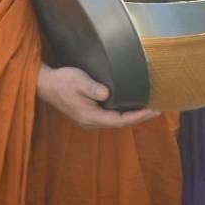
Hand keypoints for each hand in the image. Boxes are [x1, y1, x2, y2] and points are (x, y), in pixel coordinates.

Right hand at [36, 65, 160, 128]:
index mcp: (90, 116)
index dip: (137, 116)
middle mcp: (92, 121)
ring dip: (132, 116)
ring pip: (116, 121)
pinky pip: (111, 116)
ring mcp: (90, 119)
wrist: (47, 84)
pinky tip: (132, 106)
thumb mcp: (78, 81)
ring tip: (149, 109)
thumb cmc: (63, 81)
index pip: (119, 120)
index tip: (152, 111)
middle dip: (139, 117)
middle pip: (120, 123)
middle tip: (157, 110)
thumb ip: (92, 88)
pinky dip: (124, 112)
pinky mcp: (89, 113)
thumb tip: (106, 94)